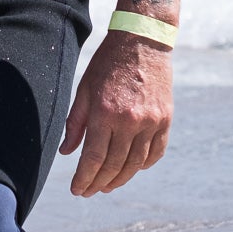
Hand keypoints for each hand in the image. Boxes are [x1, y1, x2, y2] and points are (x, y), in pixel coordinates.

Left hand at [58, 31, 172, 196]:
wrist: (142, 40)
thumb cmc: (107, 63)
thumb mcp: (84, 89)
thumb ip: (75, 122)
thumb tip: (67, 152)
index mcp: (105, 113)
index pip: (92, 158)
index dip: (83, 178)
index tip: (76, 190)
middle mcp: (129, 121)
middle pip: (113, 165)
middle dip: (98, 183)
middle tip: (89, 191)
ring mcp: (151, 122)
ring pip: (135, 163)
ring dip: (120, 179)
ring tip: (107, 186)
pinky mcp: (165, 119)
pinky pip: (156, 152)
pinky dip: (143, 165)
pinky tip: (132, 170)